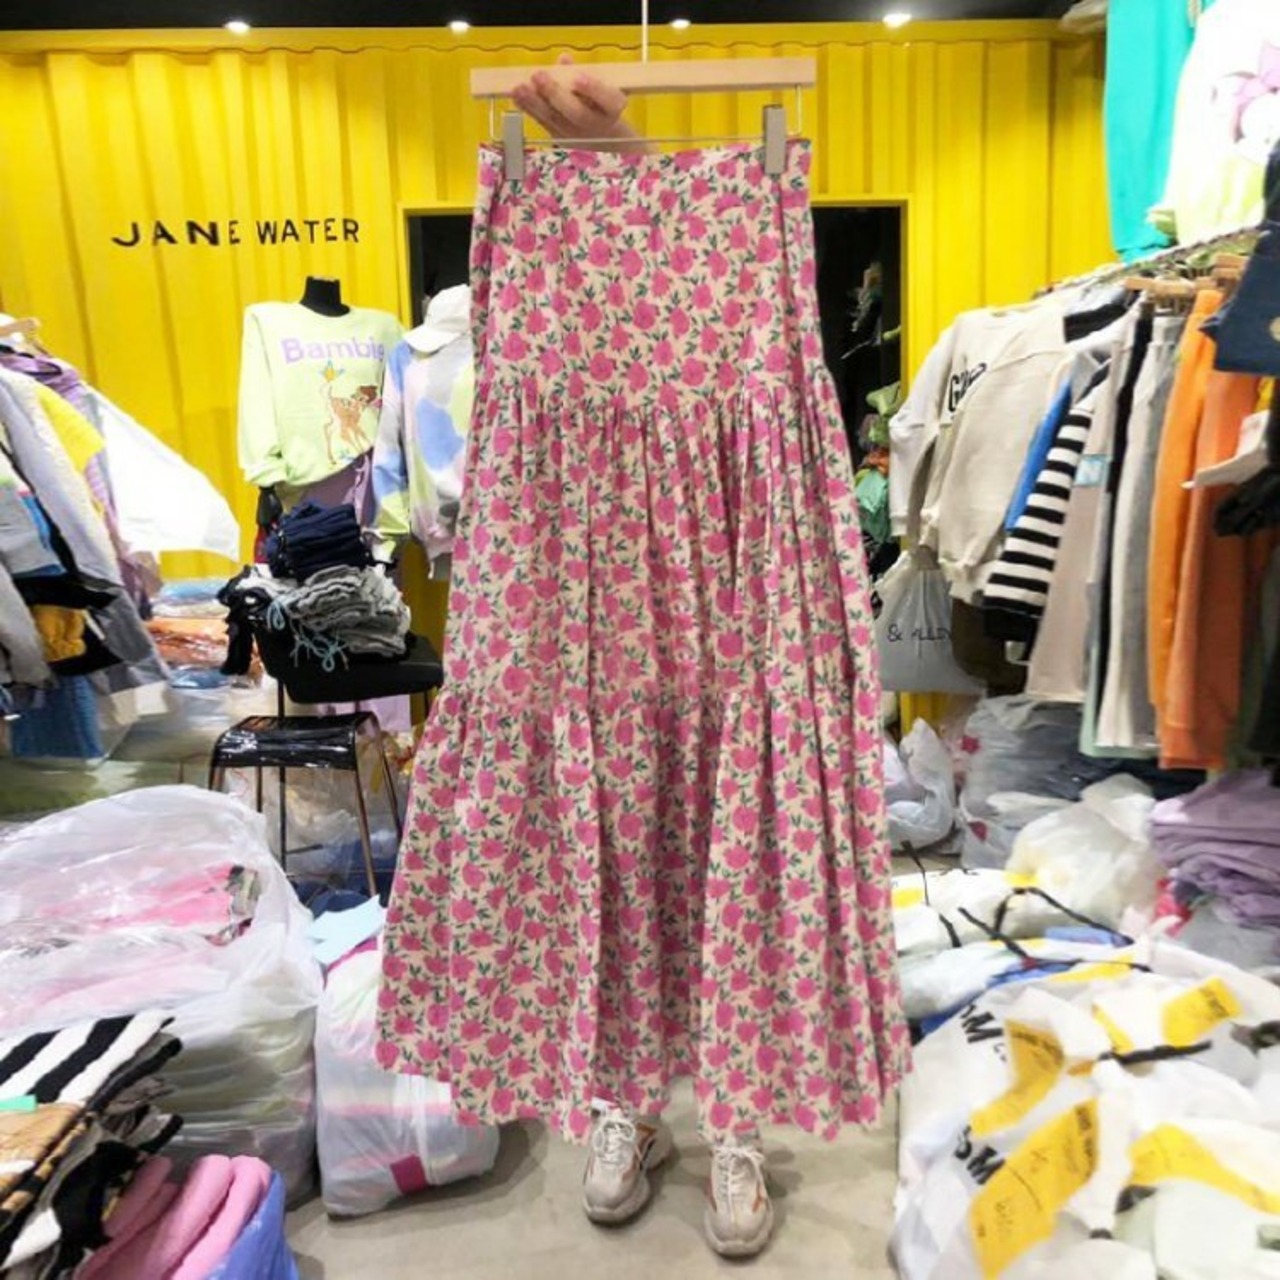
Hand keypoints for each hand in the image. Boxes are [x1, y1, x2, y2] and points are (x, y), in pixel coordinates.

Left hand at [511, 53, 649, 153]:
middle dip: (556, 94)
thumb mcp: (603, 91)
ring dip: (535, 102)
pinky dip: (529, 109)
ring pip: (556, 120)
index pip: (608, 100)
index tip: (579, 78)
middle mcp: (596, 126)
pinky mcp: (561, 141)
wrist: (607, 143)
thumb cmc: (603, 109)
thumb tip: (564, 60)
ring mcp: (578, 137)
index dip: (594, 90)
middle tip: (538, 75)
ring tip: (519, 87)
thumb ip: (584, 74)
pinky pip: (544, 124)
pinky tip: (517, 97)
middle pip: (577, 114)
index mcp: (613, 110)